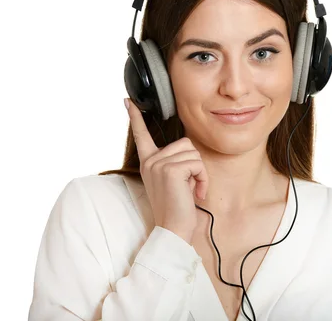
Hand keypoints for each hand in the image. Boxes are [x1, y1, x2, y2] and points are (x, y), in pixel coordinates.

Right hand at [125, 98, 208, 243]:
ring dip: (200, 173)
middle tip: (189, 186)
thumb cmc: (177, 208)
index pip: (141, 135)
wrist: (174, 230)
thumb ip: (175, 163)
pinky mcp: (171, 169)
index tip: (128, 101)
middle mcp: (150, 161)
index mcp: (148, 162)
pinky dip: (203, 179)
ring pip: (194, 154)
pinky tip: (196, 193)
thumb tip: (187, 152)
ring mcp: (158, 164)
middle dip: (195, 165)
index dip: (135, 118)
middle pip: (186, 143)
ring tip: (192, 191)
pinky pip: (197, 164)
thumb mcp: (173, 181)